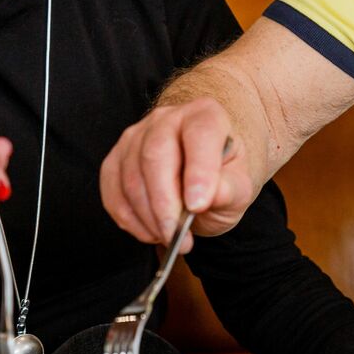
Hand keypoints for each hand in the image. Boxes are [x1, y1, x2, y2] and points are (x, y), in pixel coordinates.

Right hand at [100, 98, 253, 250]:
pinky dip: (129, 219)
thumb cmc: (221, 178)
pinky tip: (150, 231)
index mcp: (205, 115)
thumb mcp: (240, 187)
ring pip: (131, 176)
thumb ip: (231, 190)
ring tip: (170, 237)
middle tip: (176, 234)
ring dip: (147, 216)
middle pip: (155, 154)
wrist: (201, 176)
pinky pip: (113, 191)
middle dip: (163, 202)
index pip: (200, 134)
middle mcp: (166, 119)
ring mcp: (135, 137)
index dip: (198, 171)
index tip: (198, 205)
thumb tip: (211, 195)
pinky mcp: (115, 160)